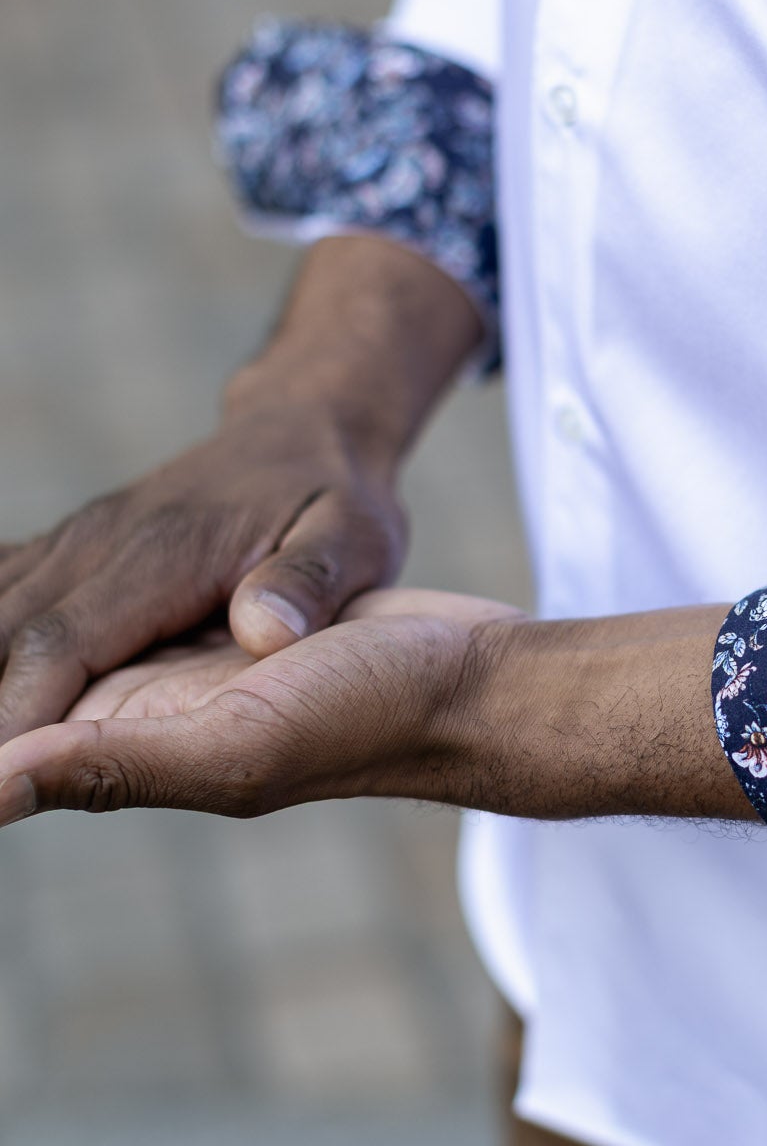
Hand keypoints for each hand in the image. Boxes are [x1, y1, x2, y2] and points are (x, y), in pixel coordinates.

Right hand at [0, 408, 407, 749]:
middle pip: (4, 633)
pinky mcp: (71, 550)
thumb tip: (266, 635)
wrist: (300, 432)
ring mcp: (77, 542)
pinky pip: (2, 590)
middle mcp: (99, 543)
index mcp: (162, 555)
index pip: (62, 644)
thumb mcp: (352, 537)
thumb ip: (311, 583)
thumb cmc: (332, 498)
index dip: (20, 713)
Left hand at [0, 595, 754, 829]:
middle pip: (9, 728)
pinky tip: (30, 634)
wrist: (472, 687)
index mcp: (121, 751)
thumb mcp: (248, 736)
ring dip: (8, 688)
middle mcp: (126, 730)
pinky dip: (36, 651)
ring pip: (37, 686)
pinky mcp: (199, 655)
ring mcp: (163, 693)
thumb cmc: (379, 709)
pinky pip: (94, 646)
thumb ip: (123, 761)